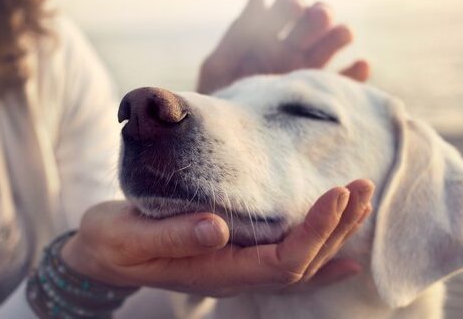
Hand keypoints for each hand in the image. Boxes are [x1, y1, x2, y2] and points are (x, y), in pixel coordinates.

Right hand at [61, 179, 373, 296]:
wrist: (102, 254)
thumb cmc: (113, 243)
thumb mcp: (130, 237)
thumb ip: (173, 236)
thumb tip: (218, 227)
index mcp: (215, 272)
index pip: (282, 261)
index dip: (315, 231)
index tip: (337, 194)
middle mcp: (234, 275)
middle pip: (302, 263)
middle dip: (336, 226)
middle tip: (361, 186)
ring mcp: (236, 268)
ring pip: (299, 262)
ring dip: (334, 234)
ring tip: (360, 202)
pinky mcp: (233, 255)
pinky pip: (285, 262)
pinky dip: (319, 257)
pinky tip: (345, 255)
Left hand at [197, 0, 369, 93]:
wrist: (228, 144)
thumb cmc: (218, 103)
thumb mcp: (219, 67)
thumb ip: (239, 33)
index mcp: (266, 38)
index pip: (286, 8)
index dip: (292, 4)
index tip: (294, 8)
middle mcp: (291, 51)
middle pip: (314, 22)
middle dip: (319, 15)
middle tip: (319, 17)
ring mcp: (308, 74)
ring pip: (332, 45)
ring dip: (339, 35)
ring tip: (342, 34)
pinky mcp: (321, 99)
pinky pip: (346, 84)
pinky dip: (356, 74)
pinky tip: (360, 66)